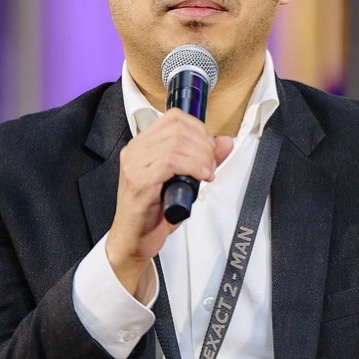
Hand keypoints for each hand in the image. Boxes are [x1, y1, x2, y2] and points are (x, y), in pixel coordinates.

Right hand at [106, 109, 232, 295]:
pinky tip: (201, 177)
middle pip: (177, 128)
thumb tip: (225, 142)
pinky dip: (192, 167)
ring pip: (176, 143)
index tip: (209, 147)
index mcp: (142, 145)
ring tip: (207, 172)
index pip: (173, 118)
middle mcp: (135, 150)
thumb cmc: (154, 213)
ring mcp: (135, 165)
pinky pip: (170, 162)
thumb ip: (204, 159)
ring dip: (201, 157)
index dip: (199, 129)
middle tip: (211, 163)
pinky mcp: (140, 181)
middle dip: (203, 144)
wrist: (133, 240)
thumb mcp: (184, 180)